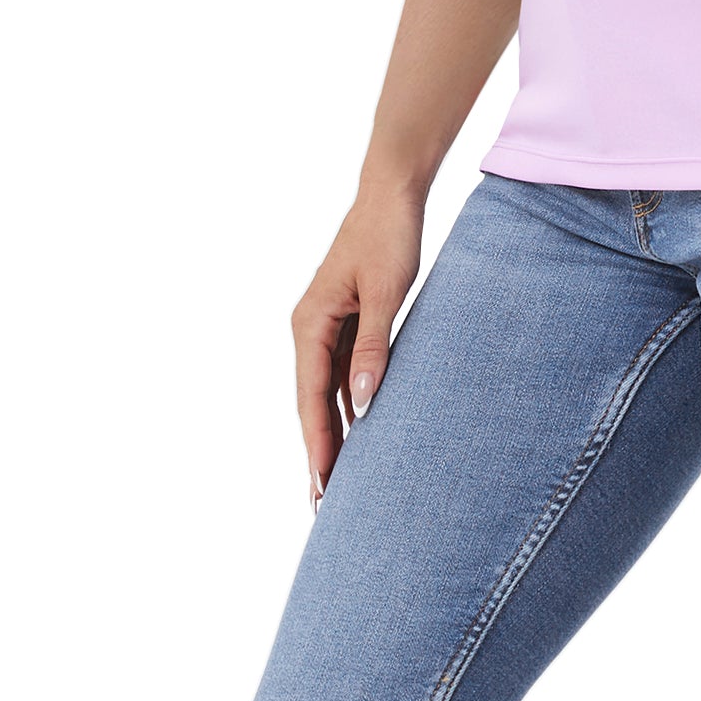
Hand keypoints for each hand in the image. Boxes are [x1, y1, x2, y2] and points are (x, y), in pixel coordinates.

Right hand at [294, 185, 422, 504]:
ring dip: (333, 435)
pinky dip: (348, 408)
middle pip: (312, 403)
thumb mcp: (386, 294)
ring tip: (339, 483)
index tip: (324, 484)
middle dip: (319, 452)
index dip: (318, 443)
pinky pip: (342, 377)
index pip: (310, 397)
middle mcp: (310, 329)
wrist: (391, 194)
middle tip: (323, 505)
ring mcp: (327, 328)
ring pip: (326, 394)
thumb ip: (374, 350)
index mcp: (309, 323)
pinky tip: (360, 437)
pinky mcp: (347, 324)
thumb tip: (362, 405)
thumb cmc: (389, 238)